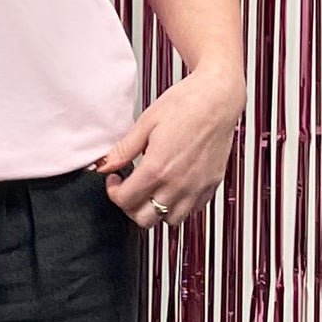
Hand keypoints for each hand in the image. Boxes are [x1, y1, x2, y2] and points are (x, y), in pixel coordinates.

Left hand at [91, 63, 243, 228]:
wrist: (217, 100)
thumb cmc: (184, 105)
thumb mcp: (145, 122)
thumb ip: (123, 149)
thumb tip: (104, 165)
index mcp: (158, 168)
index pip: (126, 201)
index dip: (113, 193)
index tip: (114, 180)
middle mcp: (179, 184)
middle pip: (146, 219)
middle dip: (130, 206)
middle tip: (128, 188)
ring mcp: (197, 189)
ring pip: (170, 222)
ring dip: (156, 211)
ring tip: (151, 188)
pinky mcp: (211, 187)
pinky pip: (191, 212)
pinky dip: (178, 207)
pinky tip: (172, 186)